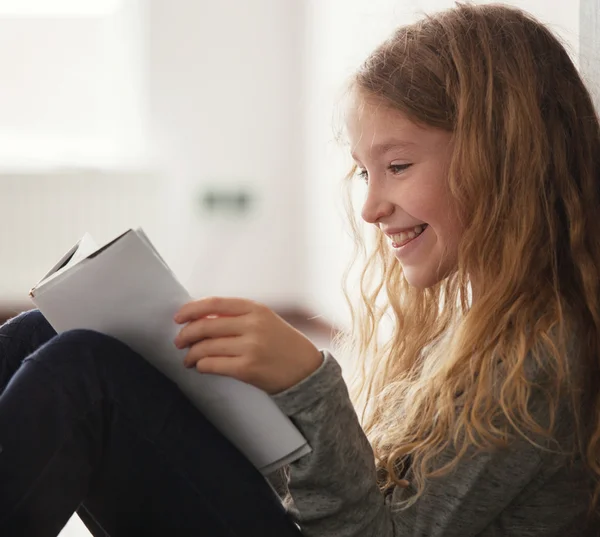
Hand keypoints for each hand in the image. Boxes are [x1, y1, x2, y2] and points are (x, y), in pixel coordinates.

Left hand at [173, 297, 323, 393]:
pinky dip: (202, 365)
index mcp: (255, 309)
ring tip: (188, 358)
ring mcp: (250, 347)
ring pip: (206, 347)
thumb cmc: (283, 344)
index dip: (191, 309)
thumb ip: (238, 317)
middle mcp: (252, 325)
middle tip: (179, 342)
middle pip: (206, 326)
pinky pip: (213, 365)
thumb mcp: (266, 321)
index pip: (214, 304)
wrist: (306, 371)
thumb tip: (200, 319)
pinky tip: (200, 366)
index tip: (178, 317)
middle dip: (186, 334)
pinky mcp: (247, 369)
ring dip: (191, 354)